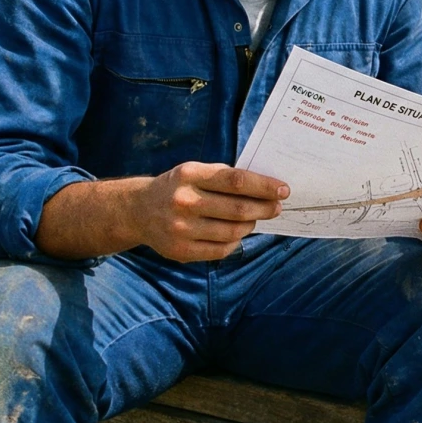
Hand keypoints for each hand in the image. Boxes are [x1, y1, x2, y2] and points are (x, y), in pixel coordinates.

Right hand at [135, 162, 287, 261]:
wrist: (138, 210)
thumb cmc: (178, 187)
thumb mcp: (195, 171)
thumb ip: (225, 177)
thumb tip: (266, 188)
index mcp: (190, 175)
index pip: (236, 181)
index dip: (264, 187)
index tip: (283, 190)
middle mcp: (184, 201)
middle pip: (238, 209)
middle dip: (265, 208)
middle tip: (276, 207)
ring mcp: (181, 228)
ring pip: (233, 231)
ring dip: (251, 225)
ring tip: (254, 218)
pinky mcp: (180, 251)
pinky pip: (221, 249)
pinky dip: (235, 241)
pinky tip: (237, 234)